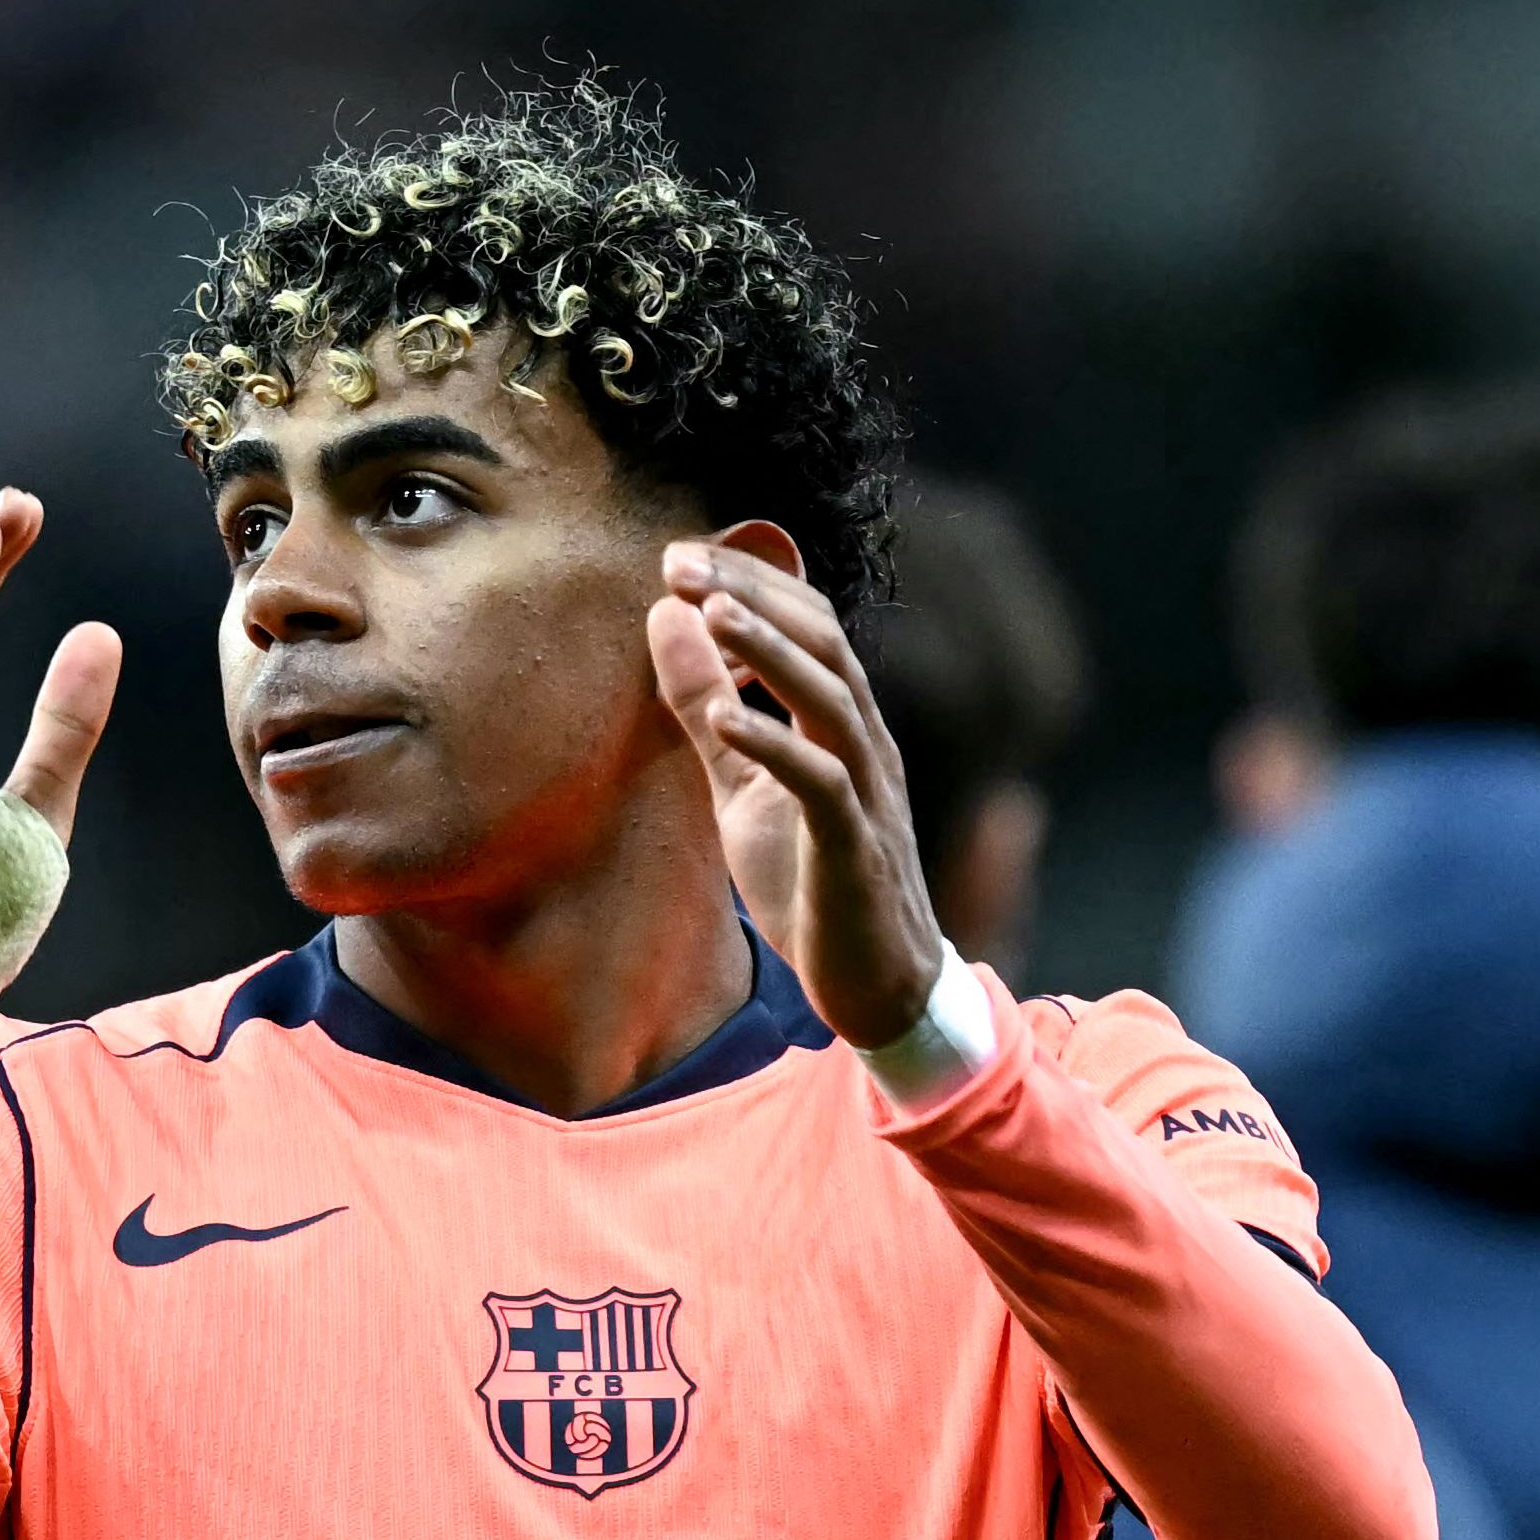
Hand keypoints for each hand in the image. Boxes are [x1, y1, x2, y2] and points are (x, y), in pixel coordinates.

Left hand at [647, 540, 944, 1048]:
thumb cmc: (811, 881)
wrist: (875, 985)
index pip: (809, 623)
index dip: (750, 582)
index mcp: (842, 721)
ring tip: (711, 611)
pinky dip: (774, 744)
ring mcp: (868, 792)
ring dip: (770, 650)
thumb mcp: (742, 787)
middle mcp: (866, 742)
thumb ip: (706, 707)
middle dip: (753, 594)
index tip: (679, 554)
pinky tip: (725, 718)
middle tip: (682, 561)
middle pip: (823, 640)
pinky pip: (821, 782)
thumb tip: (665, 621)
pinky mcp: (855, 848)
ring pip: (831, 698)